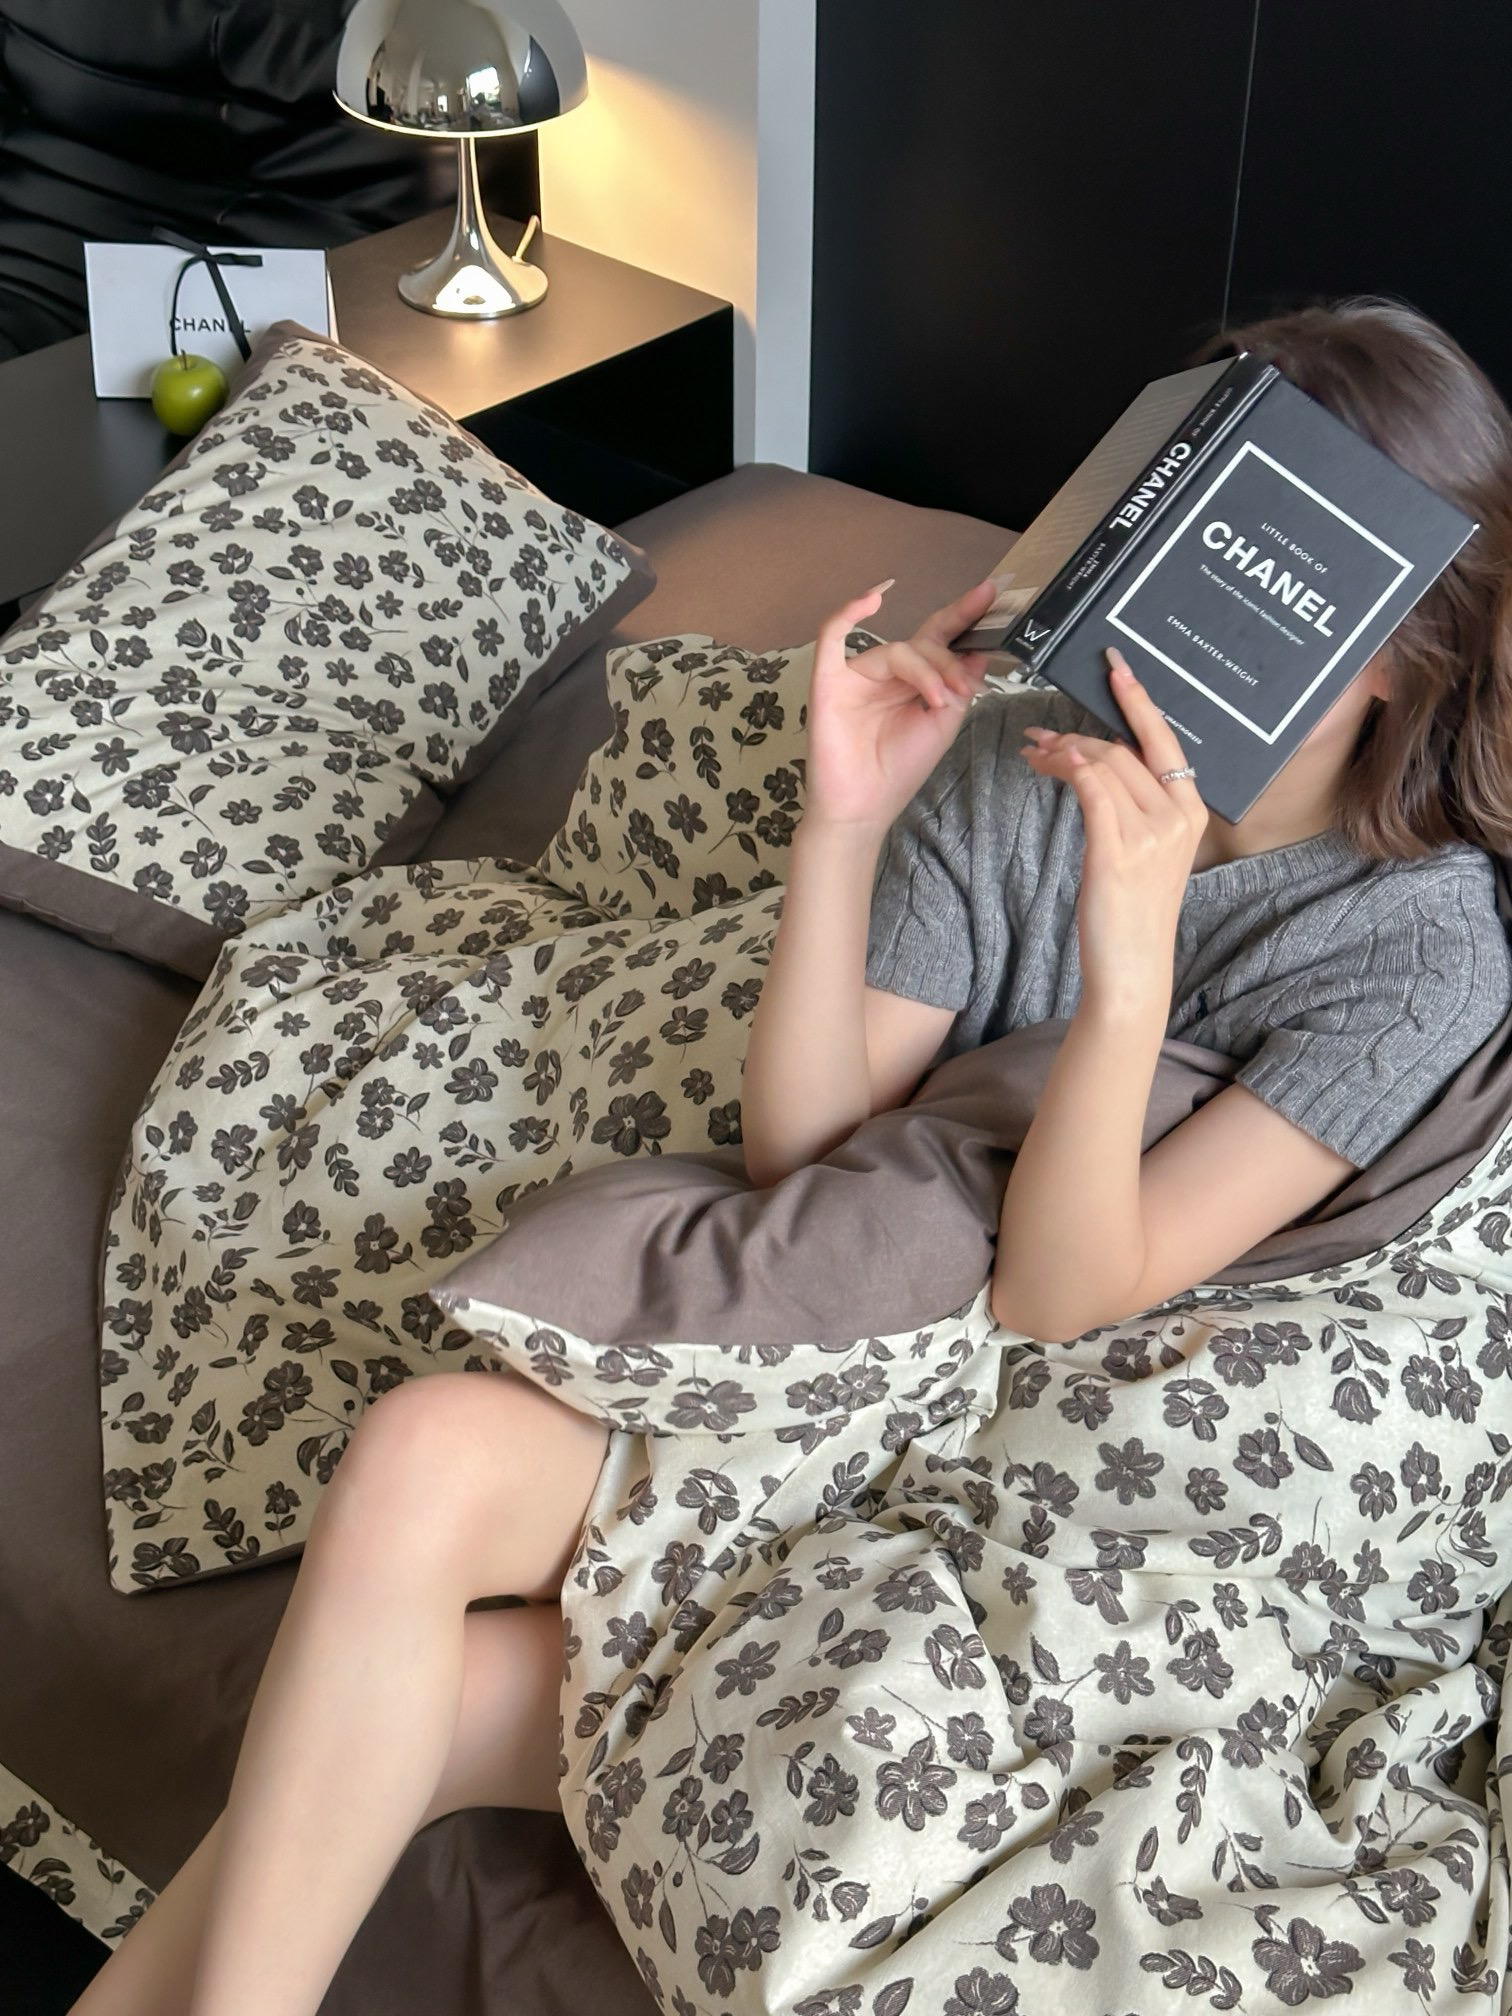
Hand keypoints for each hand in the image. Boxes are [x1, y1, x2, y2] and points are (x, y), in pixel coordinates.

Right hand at [803, 576, 996, 834]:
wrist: (864, 807)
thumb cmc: (898, 770)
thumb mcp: (943, 725)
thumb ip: (959, 685)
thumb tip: (978, 650)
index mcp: (913, 683)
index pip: (938, 640)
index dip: (963, 616)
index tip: (990, 593)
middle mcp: (885, 675)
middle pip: (921, 644)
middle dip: (948, 660)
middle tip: (963, 688)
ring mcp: (856, 676)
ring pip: (894, 649)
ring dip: (925, 669)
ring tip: (939, 700)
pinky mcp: (828, 680)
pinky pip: (832, 635)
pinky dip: (848, 612)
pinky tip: (872, 599)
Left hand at [1021, 647, 1208, 1015]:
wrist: (1132, 969)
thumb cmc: (1132, 912)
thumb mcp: (1148, 852)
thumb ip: (1137, 807)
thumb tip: (1099, 763)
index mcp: (1191, 810)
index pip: (1164, 740)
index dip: (1139, 699)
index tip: (1116, 667)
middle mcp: (1179, 815)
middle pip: (1124, 749)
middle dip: (1078, 734)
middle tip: (1040, 735)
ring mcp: (1152, 833)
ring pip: (1103, 763)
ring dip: (1062, 752)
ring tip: (1034, 755)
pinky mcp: (1119, 850)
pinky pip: (1091, 788)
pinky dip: (1066, 769)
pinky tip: (1046, 767)